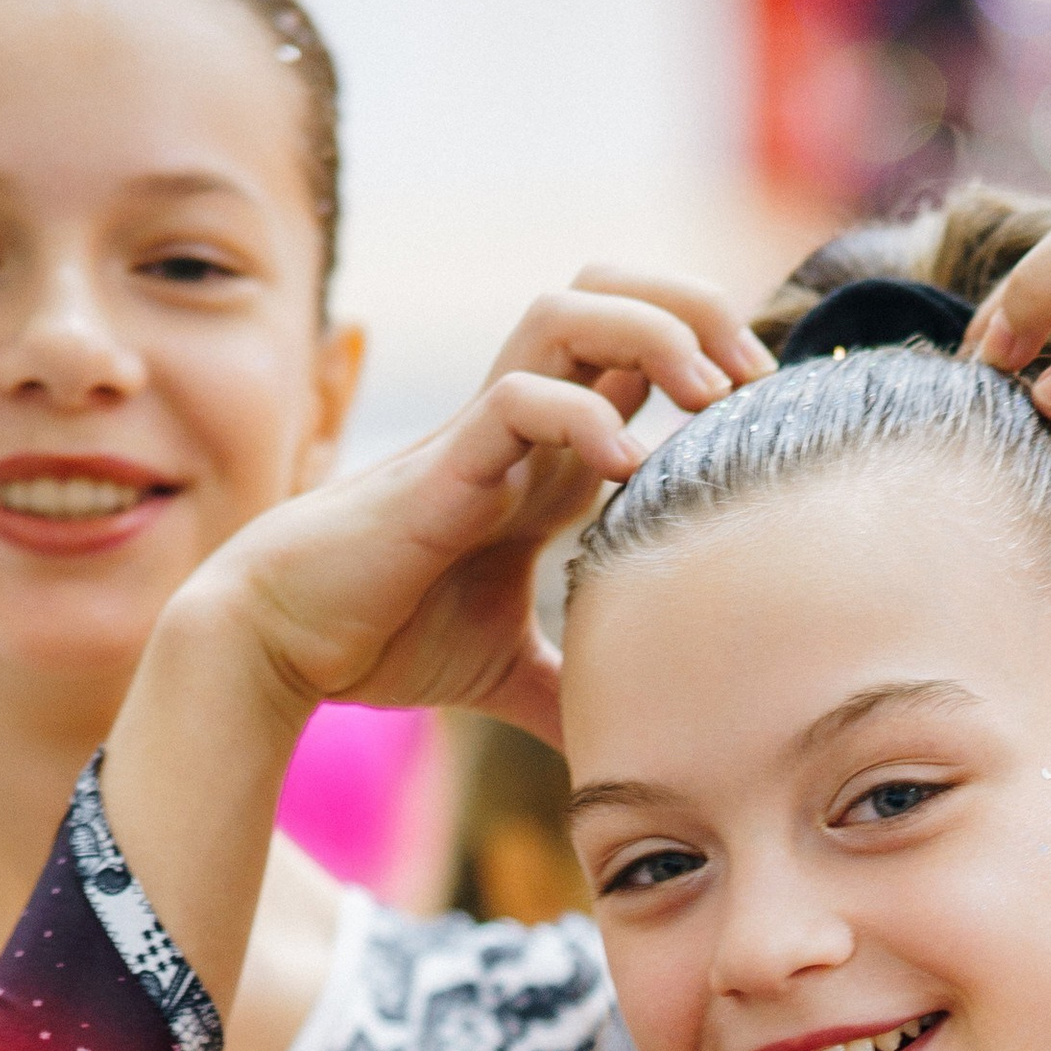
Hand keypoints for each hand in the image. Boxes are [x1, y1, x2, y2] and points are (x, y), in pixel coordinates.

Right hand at [194, 268, 768, 742]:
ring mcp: (481, 437)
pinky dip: (580, 416)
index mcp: (544, 461)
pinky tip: (625, 468)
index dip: (710, 360)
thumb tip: (633, 754)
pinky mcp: (443, 467)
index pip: (638, 361)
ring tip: (706, 390)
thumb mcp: (506, 674)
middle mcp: (519, 429)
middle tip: (750, 376)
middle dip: (692, 308)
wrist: (281, 642)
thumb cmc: (382, 639)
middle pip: (611, 296)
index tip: (769, 412)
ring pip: (567, 311)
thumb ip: (570, 692)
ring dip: (650, 330)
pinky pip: (516, 398)